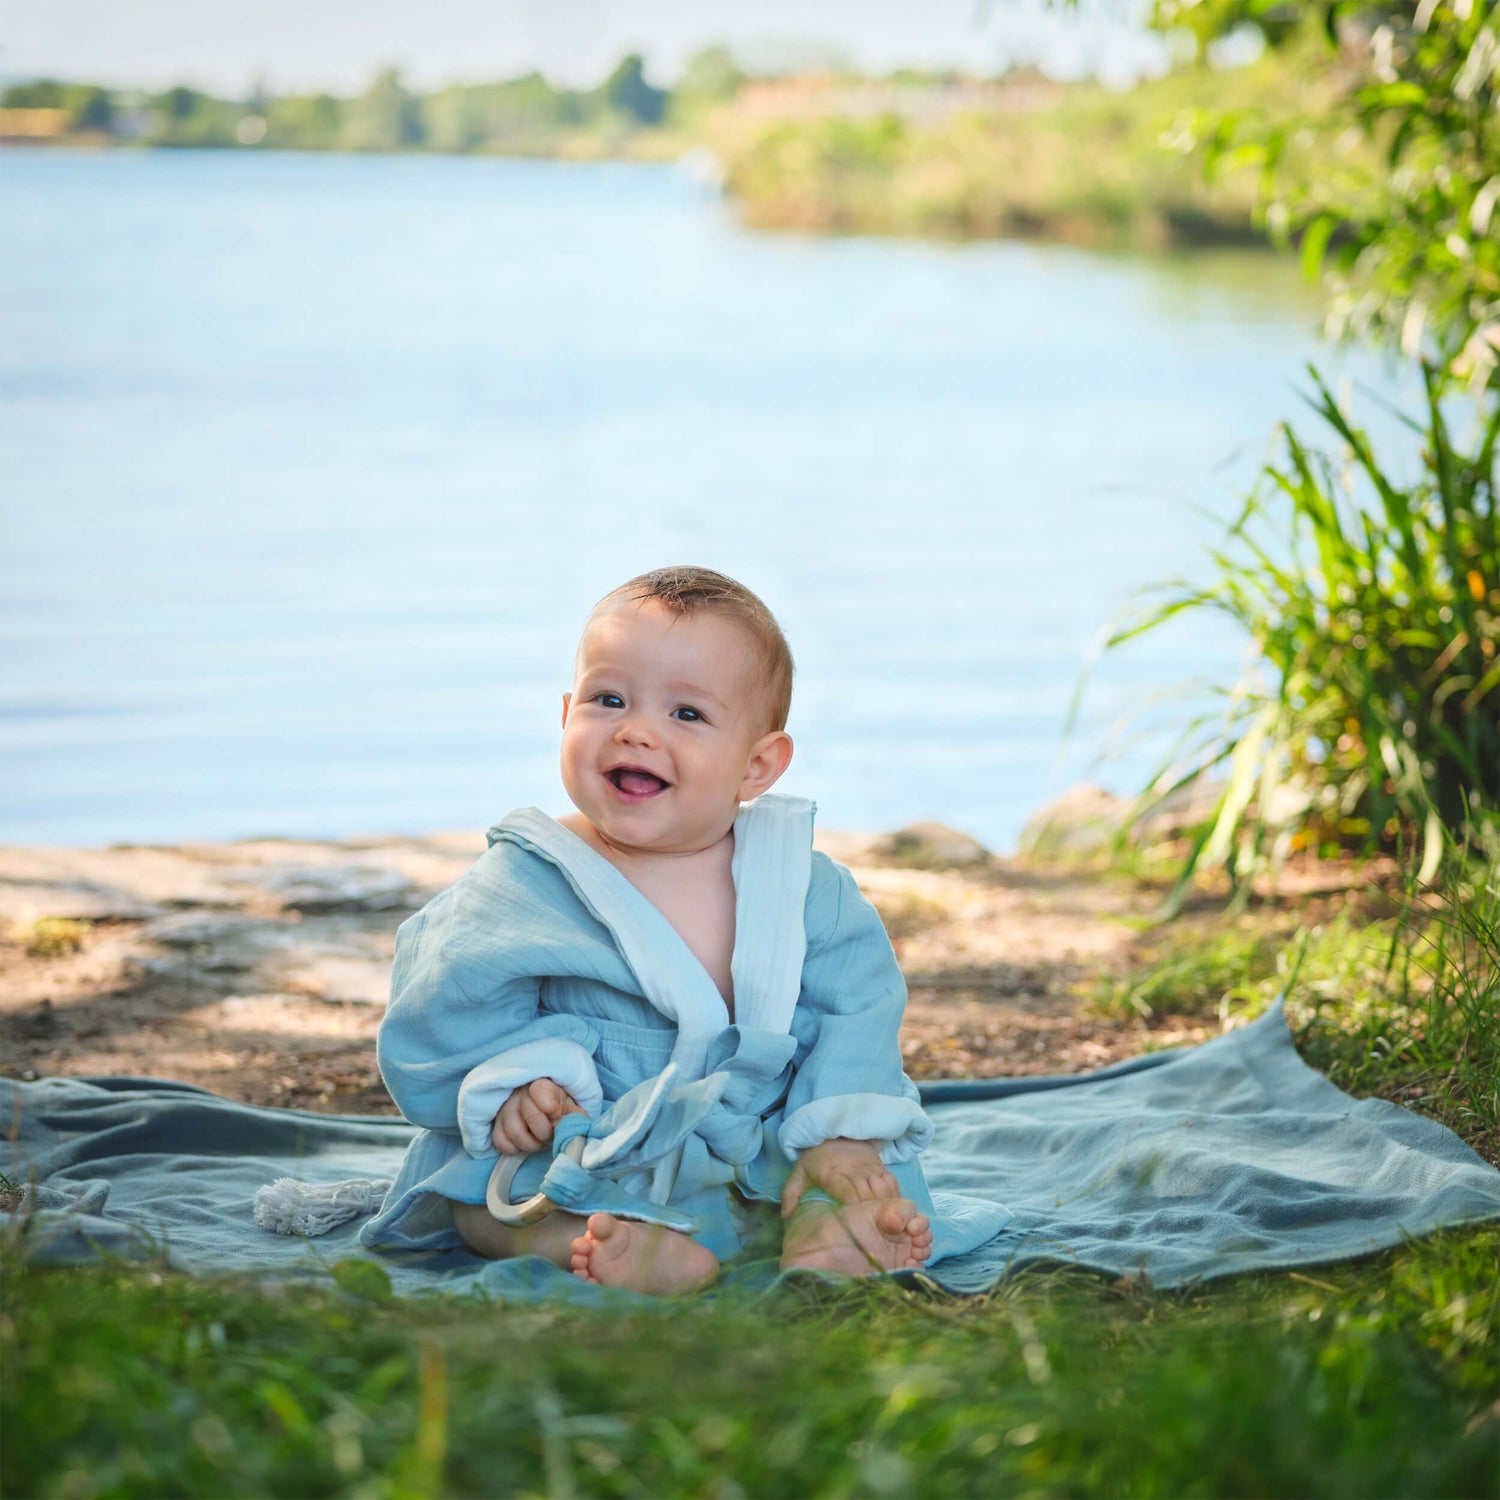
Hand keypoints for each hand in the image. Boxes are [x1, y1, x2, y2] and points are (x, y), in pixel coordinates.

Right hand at [490, 1077, 583, 1154]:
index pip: (539, 1091)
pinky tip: (525, 1143)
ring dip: (531, 1144)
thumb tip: (575, 1128)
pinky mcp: (496, 1125)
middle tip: (551, 1135)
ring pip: (515, 1133)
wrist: (540, 1108)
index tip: (557, 1114)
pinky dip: (515, 1148)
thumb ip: (575, 1116)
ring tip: (540, 1141)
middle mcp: (519, 1094)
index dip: (551, 1107)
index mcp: (540, 1085)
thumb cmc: (557, 1107)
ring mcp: (505, 1110)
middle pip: (531, 1117)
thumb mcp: (570, 1106)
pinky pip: (501, 1142)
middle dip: (545, 1132)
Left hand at [781, 1137, 897, 1216]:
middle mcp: (854, 1171)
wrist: (837, 1132)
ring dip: (885, 1208)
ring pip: (882, 1190)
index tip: (856, 1224)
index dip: (854, 1208)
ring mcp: (869, 1169)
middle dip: (871, 1213)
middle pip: (867, 1194)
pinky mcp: (880, 1168)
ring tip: (887, 1226)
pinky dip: (894, 1199)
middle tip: (874, 1232)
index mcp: (833, 1173)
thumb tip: (786, 1216)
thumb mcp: (799, 1172)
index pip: (847, 1192)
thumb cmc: (817, 1157)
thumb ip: (790, 1193)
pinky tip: (894, 1213)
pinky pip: (891, 1184)